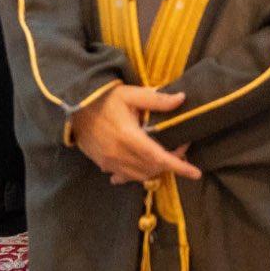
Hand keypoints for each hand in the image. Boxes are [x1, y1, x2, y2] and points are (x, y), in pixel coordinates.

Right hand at [69, 85, 202, 184]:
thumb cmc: (104, 99)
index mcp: (129, 137)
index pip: (159, 157)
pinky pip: (124, 176)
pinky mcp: (102, 163)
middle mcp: (119, 154)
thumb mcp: (130, 94)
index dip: (178, 166)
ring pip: (139, 175)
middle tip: (181, 150)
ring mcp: (109, 161)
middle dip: (171, 164)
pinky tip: (141, 168)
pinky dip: (137, 174)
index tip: (196, 173)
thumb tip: (182, 99)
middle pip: (152, 168)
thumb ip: (157, 99)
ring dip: (156, 170)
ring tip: (166, 158)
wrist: (73, 107)